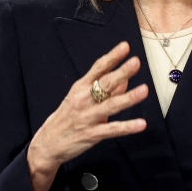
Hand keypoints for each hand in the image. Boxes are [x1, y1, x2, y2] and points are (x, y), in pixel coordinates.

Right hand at [27, 41, 148, 190]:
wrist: (47, 144)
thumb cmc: (66, 117)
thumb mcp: (80, 98)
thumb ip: (103, 88)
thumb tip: (125, 78)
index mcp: (81, 87)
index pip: (98, 68)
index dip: (112, 57)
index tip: (125, 46)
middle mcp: (83, 99)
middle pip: (105, 84)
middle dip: (121, 72)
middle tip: (136, 62)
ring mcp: (88, 117)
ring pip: (110, 105)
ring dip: (128, 98)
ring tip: (144, 90)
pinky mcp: (91, 134)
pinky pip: (112, 129)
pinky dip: (127, 127)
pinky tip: (141, 124)